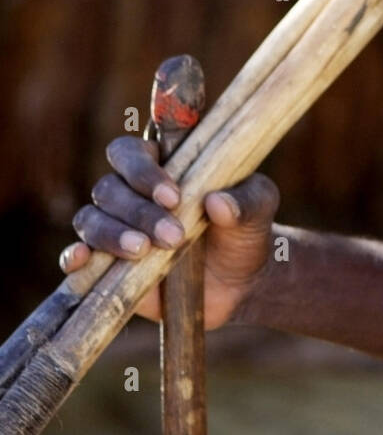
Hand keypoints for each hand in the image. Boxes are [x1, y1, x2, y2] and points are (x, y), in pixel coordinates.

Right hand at [59, 135, 278, 328]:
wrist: (241, 282)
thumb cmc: (245, 230)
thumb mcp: (257, 208)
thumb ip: (244, 200)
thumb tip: (217, 203)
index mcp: (161, 165)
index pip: (130, 152)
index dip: (143, 170)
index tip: (174, 196)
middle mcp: (130, 193)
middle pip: (109, 188)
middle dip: (139, 211)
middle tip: (174, 236)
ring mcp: (116, 228)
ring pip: (91, 219)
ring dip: (113, 234)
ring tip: (144, 252)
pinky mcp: (106, 265)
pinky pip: (76, 256)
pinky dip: (73, 257)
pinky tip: (83, 261)